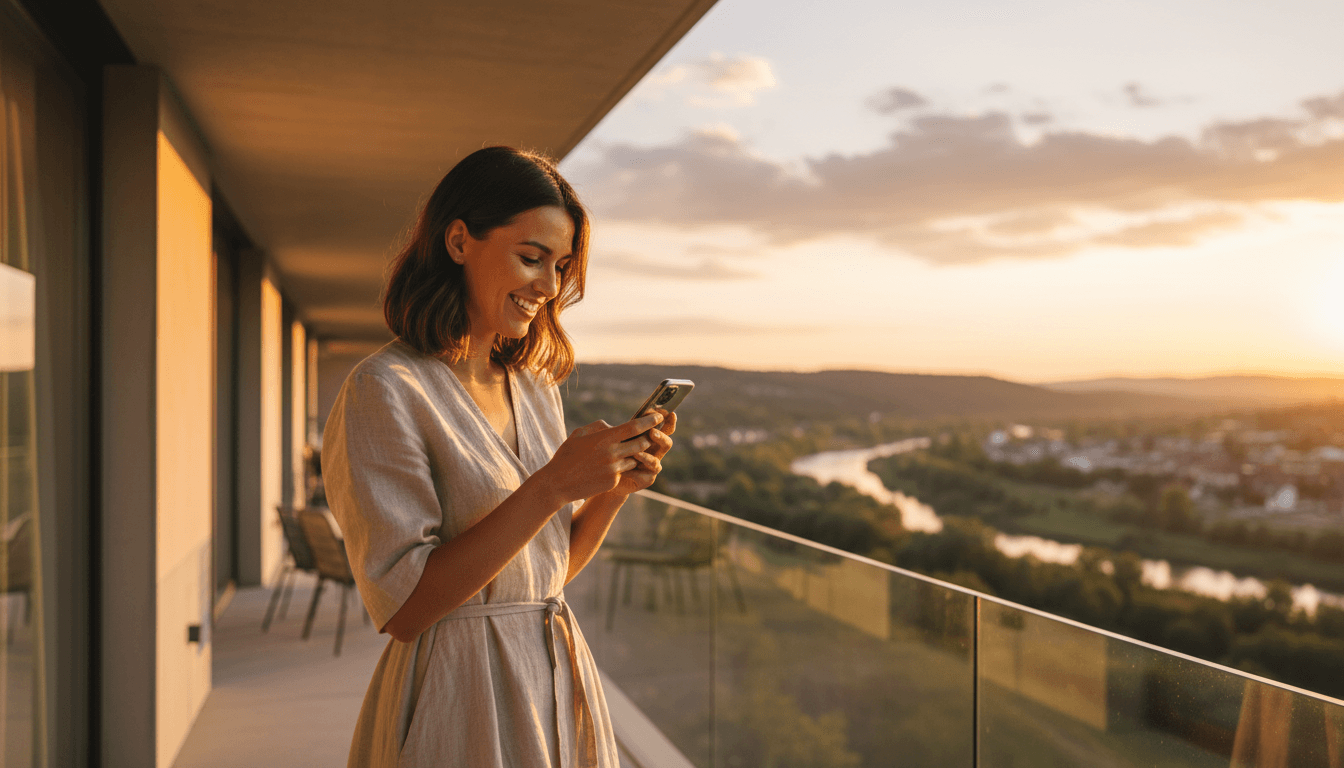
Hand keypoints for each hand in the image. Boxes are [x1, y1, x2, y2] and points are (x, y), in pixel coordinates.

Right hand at [534, 413, 664, 505]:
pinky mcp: (613, 481)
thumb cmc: (567, 455)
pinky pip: (624, 471)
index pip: (634, 427)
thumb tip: (614, 426)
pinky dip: (621, 467)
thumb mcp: (580, 434)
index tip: (659, 416)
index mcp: (605, 438)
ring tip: (624, 452)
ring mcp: (614, 468)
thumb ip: (600, 427)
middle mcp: (612, 453)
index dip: (649, 421)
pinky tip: (607, 468)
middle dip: (647, 438)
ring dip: (634, 454)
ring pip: (635, 458)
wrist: (557, 483)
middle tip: (650, 434)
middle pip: (641, 443)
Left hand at [611, 409, 676, 495]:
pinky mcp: (646, 479)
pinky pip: (645, 476)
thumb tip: (623, 421)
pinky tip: (624, 470)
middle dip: (661, 437)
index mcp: (650, 438)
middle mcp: (654, 452)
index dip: (669, 421)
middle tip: (652, 432)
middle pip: (667, 443)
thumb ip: (624, 429)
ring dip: (647, 457)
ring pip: (656, 462)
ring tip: (635, 453)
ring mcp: (651, 467)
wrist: (607, 475)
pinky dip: (635, 472)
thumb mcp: (617, 437)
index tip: (668, 413)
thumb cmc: (612, 452)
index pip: (664, 427)